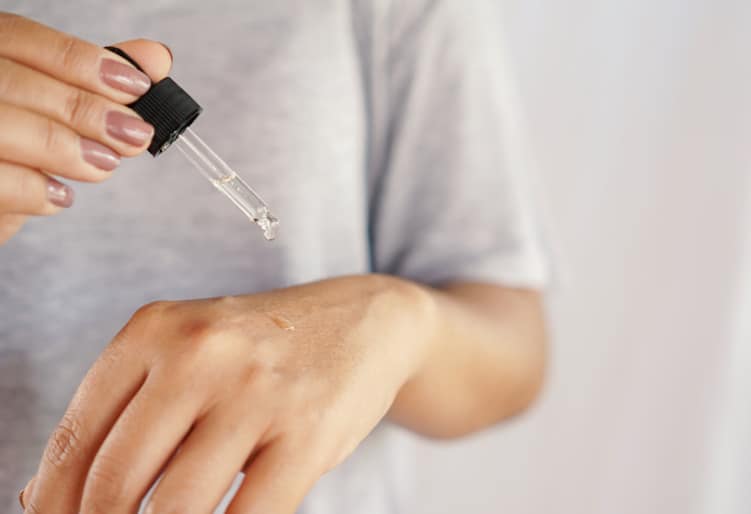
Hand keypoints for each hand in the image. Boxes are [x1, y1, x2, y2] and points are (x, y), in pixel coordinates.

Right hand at [0, 13, 171, 243]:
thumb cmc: (12, 150)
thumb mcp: (51, 111)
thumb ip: (94, 82)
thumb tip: (156, 58)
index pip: (22, 38)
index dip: (82, 61)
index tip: (137, 87)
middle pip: (15, 82)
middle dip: (86, 110)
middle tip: (135, 135)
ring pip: (4, 128)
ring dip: (66, 149)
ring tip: (105, 164)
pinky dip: (35, 191)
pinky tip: (60, 197)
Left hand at [22, 275, 433, 513]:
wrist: (361, 321)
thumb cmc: (262, 348)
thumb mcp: (187, 351)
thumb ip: (124, 412)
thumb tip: (42, 495)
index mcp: (155, 330)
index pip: (76, 439)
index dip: (53, 504)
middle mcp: (202, 353)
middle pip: (115, 481)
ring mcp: (258, 391)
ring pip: (176, 509)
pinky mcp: (309, 431)